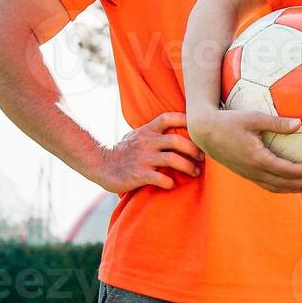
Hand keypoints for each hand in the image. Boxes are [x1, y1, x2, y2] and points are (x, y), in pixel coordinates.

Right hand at [88, 112, 203, 193]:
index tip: (199, 128)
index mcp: (147, 131)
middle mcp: (147, 142)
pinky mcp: (138, 174)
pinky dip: (170, 182)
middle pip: (177, 140)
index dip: (186, 119)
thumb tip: (179, 128)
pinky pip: (160, 178)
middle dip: (194, 149)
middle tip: (202, 158)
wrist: (99, 165)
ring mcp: (143, 158)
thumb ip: (154, 132)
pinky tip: (172, 185)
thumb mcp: (137, 136)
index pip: (168, 118)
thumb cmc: (123, 151)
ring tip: (195, 172)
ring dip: (188, 167)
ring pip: (172, 159)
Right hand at [187, 106, 301, 193]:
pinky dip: (280, 187)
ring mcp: (247, 173)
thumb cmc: (230, 121)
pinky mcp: (244, 172)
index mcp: (256, 158)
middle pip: (282, 183)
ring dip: (293, 188)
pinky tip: (289, 183)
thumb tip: (299, 123)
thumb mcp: (254, 118)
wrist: (205, 131)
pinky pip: (265, 184)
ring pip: (274, 187)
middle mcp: (252, 170)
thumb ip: (277, 123)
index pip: (285, 170)